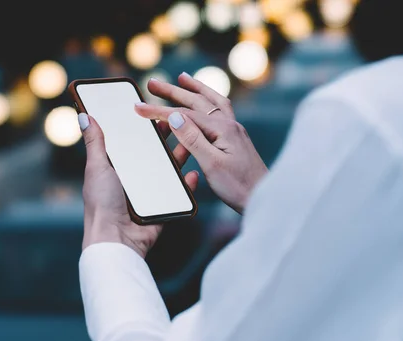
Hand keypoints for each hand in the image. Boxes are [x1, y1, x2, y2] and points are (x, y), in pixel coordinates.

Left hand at [78, 113, 198, 258]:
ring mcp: (149, 195)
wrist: (116, 239)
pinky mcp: (162, 208)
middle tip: (176, 122)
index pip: (131, 144)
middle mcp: (133, 181)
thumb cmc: (101, 204)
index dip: (141, 130)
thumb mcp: (96, 168)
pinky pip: (178, 195)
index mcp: (116, 170)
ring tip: (189, 140)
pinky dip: (187, 185)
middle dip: (164, 139)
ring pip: (168, 172)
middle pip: (152, 155)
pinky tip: (193, 173)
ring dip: (179, 157)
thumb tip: (84, 116)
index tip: (151, 112)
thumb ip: (94, 143)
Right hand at [135, 73, 267, 213]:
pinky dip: (209, 101)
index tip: (138, 107)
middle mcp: (229, 125)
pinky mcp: (235, 139)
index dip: (159, 110)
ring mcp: (234, 131)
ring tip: (182, 79)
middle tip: (152, 83)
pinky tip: (205, 103)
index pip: (184, 115)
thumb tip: (175, 116)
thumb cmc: (238, 187)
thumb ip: (193, 139)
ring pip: (212, 102)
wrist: (264, 198)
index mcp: (222, 129)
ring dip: (195, 89)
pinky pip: (220, 111)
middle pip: (197, 101)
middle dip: (173, 91)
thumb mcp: (212, 165)